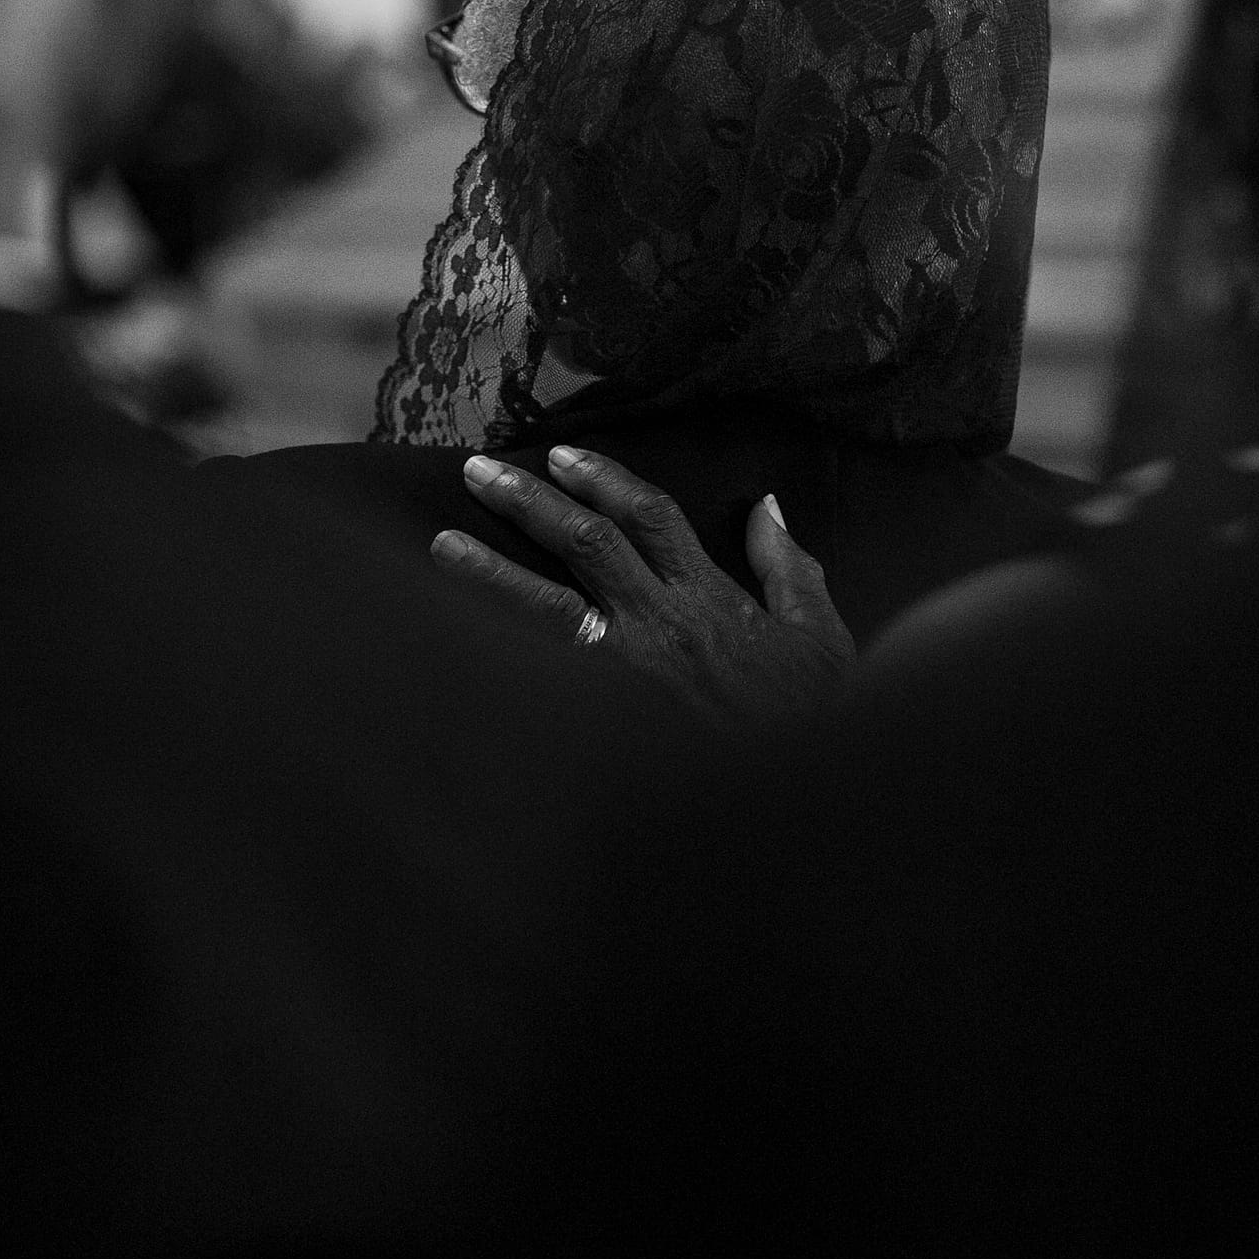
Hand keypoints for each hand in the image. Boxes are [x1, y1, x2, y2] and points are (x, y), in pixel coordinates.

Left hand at [431, 446, 854, 726]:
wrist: (794, 803)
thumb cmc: (810, 720)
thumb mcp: (819, 637)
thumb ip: (789, 568)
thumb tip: (767, 508)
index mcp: (708, 599)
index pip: (648, 516)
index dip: (602, 478)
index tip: (561, 455)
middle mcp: (661, 625)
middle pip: (585, 542)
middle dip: (529, 500)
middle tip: (478, 470)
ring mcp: (627, 674)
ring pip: (546, 607)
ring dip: (489, 570)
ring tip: (440, 544)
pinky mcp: (606, 722)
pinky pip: (542, 678)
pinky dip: (499, 655)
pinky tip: (453, 638)